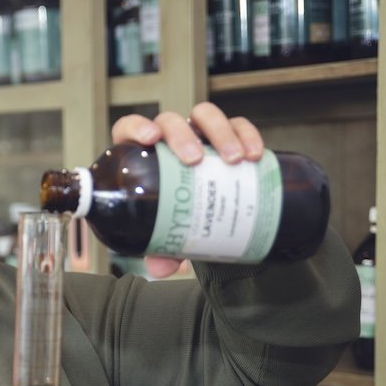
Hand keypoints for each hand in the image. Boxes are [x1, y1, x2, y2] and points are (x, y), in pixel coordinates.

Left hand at [111, 102, 265, 277]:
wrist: (203, 214)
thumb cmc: (174, 216)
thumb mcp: (166, 231)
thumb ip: (160, 246)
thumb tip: (158, 268)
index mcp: (142, 154)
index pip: (130, 129)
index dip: (137, 127)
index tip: (149, 139)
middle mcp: (169, 139)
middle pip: (171, 122)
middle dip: (183, 136)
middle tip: (195, 160)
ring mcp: (198, 134)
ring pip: (206, 116)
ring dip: (220, 132)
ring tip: (233, 159)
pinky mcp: (228, 136)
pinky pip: (238, 125)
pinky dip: (247, 135)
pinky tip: (255, 156)